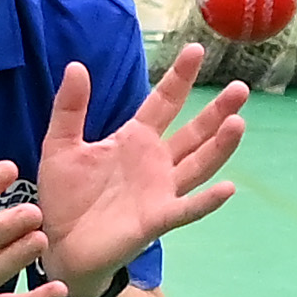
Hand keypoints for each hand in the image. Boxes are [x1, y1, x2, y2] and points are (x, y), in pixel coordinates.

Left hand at [27, 48, 247, 289]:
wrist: (56, 245)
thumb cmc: (64, 197)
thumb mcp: (60, 145)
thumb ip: (70, 108)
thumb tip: (77, 66)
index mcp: (134, 140)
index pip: (163, 102)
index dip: (179, 78)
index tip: (196, 50)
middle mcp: (155, 163)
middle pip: (194, 132)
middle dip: (217, 110)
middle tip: (240, 88)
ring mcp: (160, 191)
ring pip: (198, 165)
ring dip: (219, 147)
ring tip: (238, 123)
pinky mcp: (156, 219)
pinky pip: (186, 208)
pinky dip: (207, 200)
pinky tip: (228, 188)